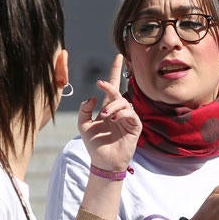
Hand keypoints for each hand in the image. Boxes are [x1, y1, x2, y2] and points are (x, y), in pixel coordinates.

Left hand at [81, 55, 141, 172]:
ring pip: (124, 102)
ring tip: (104, 116)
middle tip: (99, 84)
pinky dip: (121, 113)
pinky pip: (131, 113)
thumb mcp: (83, 125)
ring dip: (113, 106)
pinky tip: (113, 119)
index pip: (113, 86)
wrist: (103, 162)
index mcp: (108, 108)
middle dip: (109, 87)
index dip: (115, 71)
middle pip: (117, 92)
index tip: (118, 57)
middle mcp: (119, 111)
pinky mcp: (135, 126)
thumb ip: (84, 110)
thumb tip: (92, 97)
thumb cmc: (94, 145)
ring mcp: (128, 118)